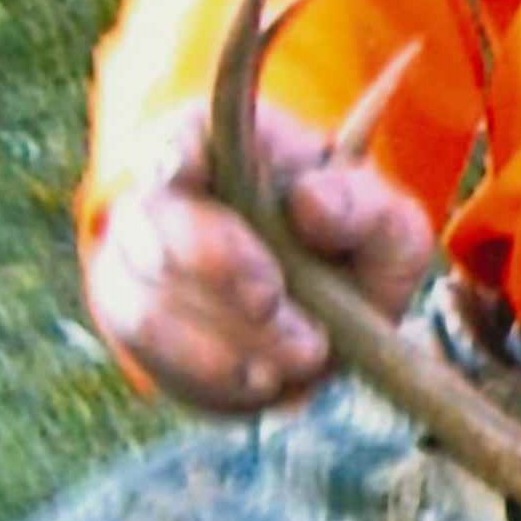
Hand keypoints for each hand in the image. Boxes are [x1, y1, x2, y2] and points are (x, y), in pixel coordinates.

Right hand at [84, 98, 435, 416]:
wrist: (325, 316)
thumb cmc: (351, 249)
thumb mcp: (385, 223)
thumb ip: (363, 208)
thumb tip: (307, 206)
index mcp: (219, 143)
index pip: (175, 138)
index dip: (179, 160)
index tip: (203, 182)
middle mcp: (161, 198)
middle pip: (153, 225)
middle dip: (221, 271)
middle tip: (283, 305)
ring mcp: (135, 265)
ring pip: (146, 303)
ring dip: (220, 341)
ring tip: (298, 360)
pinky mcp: (135, 329)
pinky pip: (150, 356)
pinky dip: (208, 375)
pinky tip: (261, 382)